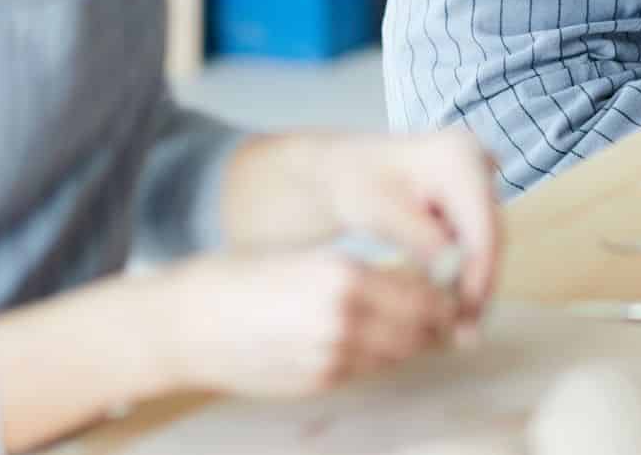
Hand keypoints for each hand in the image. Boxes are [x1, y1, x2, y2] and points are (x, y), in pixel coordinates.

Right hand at [153, 246, 458, 398]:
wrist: (188, 323)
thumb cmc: (245, 278)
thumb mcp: (309, 258)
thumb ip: (362, 276)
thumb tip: (413, 288)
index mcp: (345, 275)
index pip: (423, 294)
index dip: (445, 296)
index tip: (453, 290)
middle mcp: (344, 319)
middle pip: (420, 330)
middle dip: (437, 324)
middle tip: (445, 315)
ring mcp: (331, 357)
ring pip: (397, 354)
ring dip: (410, 343)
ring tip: (415, 328)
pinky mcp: (317, 382)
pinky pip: (367, 371)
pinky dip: (379, 358)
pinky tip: (373, 343)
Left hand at [302, 129, 502, 343]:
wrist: (348, 170)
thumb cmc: (356, 185)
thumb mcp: (381, 211)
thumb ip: (420, 239)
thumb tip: (453, 273)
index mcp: (459, 155)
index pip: (482, 225)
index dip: (479, 273)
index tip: (466, 315)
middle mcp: (479, 161)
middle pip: (491, 234)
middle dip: (479, 285)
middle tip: (465, 332)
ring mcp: (481, 178)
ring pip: (488, 242)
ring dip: (476, 284)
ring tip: (460, 327)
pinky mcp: (475, 198)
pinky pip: (479, 241)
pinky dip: (467, 273)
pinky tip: (455, 306)